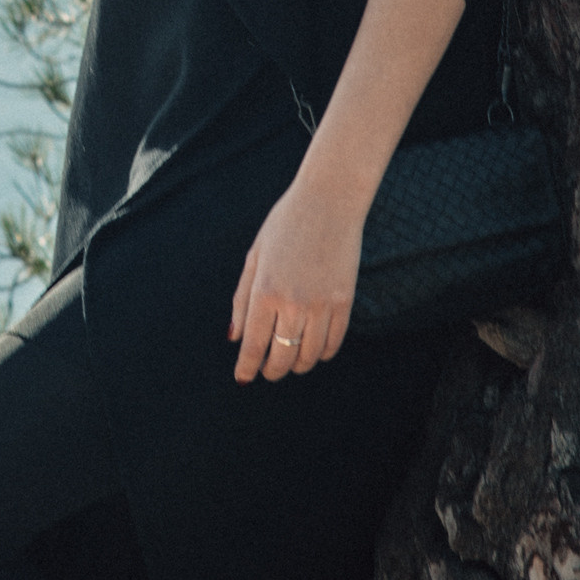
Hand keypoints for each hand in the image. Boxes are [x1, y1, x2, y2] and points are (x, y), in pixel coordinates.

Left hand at [229, 168, 363, 382]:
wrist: (329, 201)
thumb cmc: (285, 225)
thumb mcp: (254, 257)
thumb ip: (242, 300)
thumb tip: (235, 338)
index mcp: (265, 291)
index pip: (253, 346)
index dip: (247, 367)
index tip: (243, 378)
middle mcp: (293, 303)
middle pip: (281, 358)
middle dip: (271, 371)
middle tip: (266, 370)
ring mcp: (322, 305)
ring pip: (309, 356)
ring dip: (297, 364)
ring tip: (289, 359)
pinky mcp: (344, 302)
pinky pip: (333, 343)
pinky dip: (322, 353)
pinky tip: (313, 348)